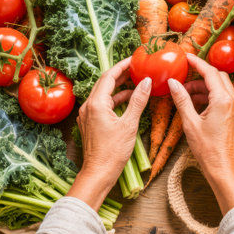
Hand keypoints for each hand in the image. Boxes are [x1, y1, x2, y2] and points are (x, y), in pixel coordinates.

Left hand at [67, 57, 150, 209]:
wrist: (98, 173)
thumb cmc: (113, 152)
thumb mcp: (129, 124)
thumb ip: (138, 101)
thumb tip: (146, 82)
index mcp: (96, 104)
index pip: (109, 76)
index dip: (122, 65)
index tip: (134, 59)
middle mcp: (88, 106)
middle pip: (105, 83)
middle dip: (121, 74)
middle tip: (136, 68)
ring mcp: (87, 114)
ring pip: (104, 93)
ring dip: (119, 87)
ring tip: (135, 81)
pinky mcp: (90, 121)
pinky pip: (102, 103)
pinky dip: (115, 99)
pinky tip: (128, 99)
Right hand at [168, 54, 233, 214]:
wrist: (223, 168)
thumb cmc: (207, 149)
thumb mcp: (190, 123)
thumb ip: (182, 100)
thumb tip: (173, 83)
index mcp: (223, 101)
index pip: (210, 73)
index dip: (197, 63)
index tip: (186, 57)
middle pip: (218, 77)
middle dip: (201, 74)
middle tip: (185, 76)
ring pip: (221, 87)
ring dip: (204, 86)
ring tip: (186, 93)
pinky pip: (224, 97)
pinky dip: (210, 95)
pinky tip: (197, 103)